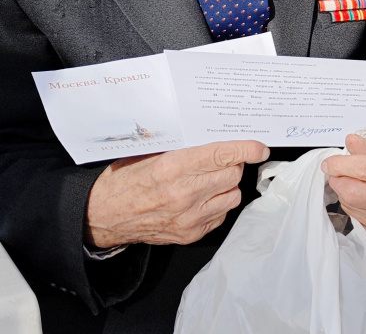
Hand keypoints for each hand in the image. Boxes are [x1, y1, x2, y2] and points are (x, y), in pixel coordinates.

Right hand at [85, 140, 269, 248]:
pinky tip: (202, 198)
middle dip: (232, 164)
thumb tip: (219, 136)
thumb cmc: (125, 180)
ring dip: (227, 185)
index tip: (260, 147)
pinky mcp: (189, 234)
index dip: (246, 149)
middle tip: (221, 161)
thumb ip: (185, 147)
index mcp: (173, 168)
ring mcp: (188, 217)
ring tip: (210, 180)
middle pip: (232, 174)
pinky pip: (221, 214)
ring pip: (232, 195)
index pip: (222, 155)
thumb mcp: (151, 153)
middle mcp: (183, 194)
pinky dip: (218, 204)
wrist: (102, 216)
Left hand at [321, 133, 365, 233]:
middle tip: (336, 169)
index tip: (329, 162)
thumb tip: (350, 142)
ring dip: (343, 190)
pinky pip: (356, 215)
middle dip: (338, 179)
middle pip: (355, 193)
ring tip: (352, 178)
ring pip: (352, 205)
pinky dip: (350, 201)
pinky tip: (360, 191)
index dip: (342, 165)